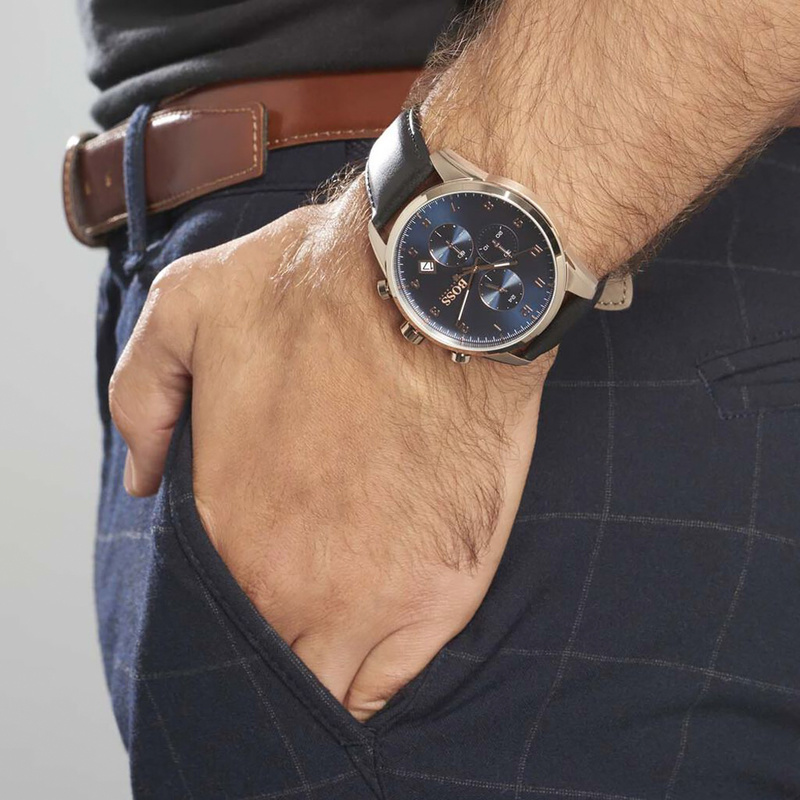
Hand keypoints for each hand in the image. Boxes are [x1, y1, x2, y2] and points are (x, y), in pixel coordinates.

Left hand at [108, 182, 551, 719]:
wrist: (441, 291)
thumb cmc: (321, 294)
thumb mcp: (189, 308)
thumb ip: (142, 396)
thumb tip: (142, 476)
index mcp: (227, 528)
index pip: (211, 616)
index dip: (225, 611)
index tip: (246, 591)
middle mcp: (291, 585)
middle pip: (269, 663)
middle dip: (272, 649)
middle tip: (291, 614)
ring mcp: (372, 600)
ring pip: (327, 689)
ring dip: (320, 673)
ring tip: (328, 641)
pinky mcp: (444, 591)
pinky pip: (393, 680)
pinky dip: (373, 678)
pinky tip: (368, 649)